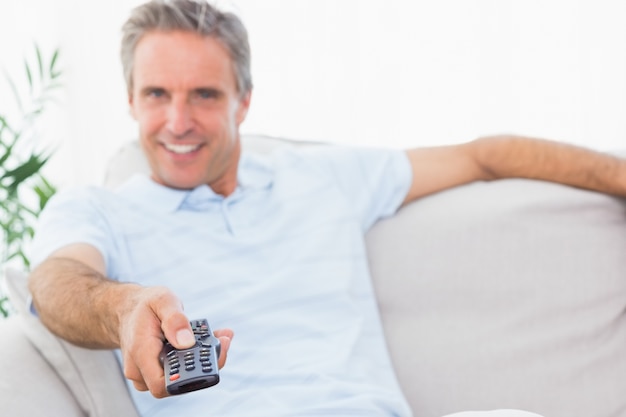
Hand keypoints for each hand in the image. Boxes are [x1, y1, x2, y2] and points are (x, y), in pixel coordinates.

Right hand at [117, 286, 232, 397]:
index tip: (212, 354)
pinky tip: (210, 339)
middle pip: (178, 382)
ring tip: (220, 337)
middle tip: (224, 340)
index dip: (189, 378)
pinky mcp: (159, 371)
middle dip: (205, 364)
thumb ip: (175, 319)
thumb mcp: (162, 300)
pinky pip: (180, 370)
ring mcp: (149, 373)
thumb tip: (187, 342)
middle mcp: (141, 370)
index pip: (163, 384)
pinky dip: (196, 357)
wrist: (128, 310)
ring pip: (181, 377)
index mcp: (140, 353)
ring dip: (203, 360)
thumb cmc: (145, 305)